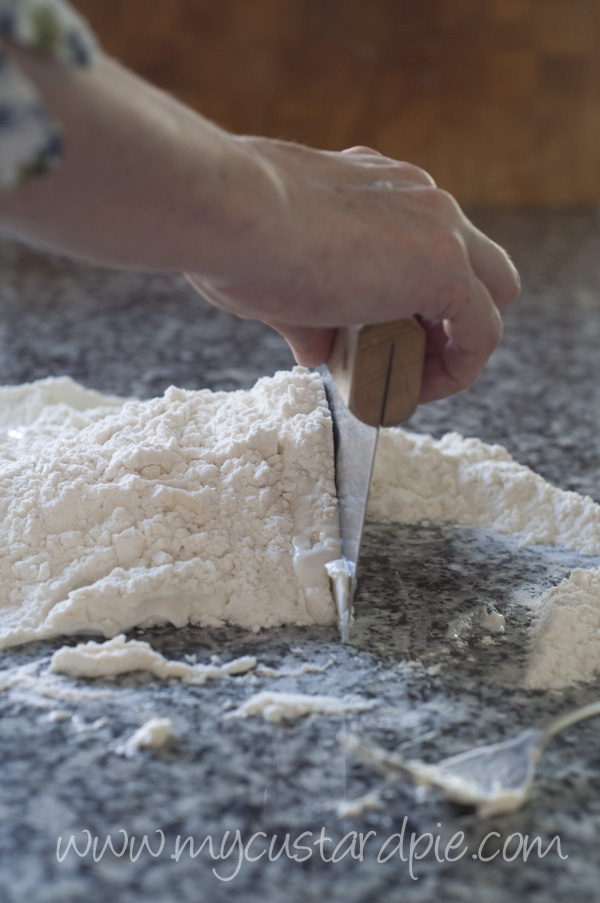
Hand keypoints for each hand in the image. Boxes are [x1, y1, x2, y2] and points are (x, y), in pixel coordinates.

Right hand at [187, 142, 519, 403]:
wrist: (232, 211)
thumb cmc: (233, 235)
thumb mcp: (274, 277)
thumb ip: (307, 315)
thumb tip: (316, 352)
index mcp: (377, 184)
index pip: (424, 239)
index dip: (413, 294)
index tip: (380, 332)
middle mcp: (416, 195)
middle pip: (470, 263)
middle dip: (443, 315)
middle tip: (400, 352)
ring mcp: (438, 226)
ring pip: (487, 293)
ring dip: (452, 341)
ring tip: (406, 378)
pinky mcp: (444, 267)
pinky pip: (482, 331)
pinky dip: (460, 366)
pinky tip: (420, 389)